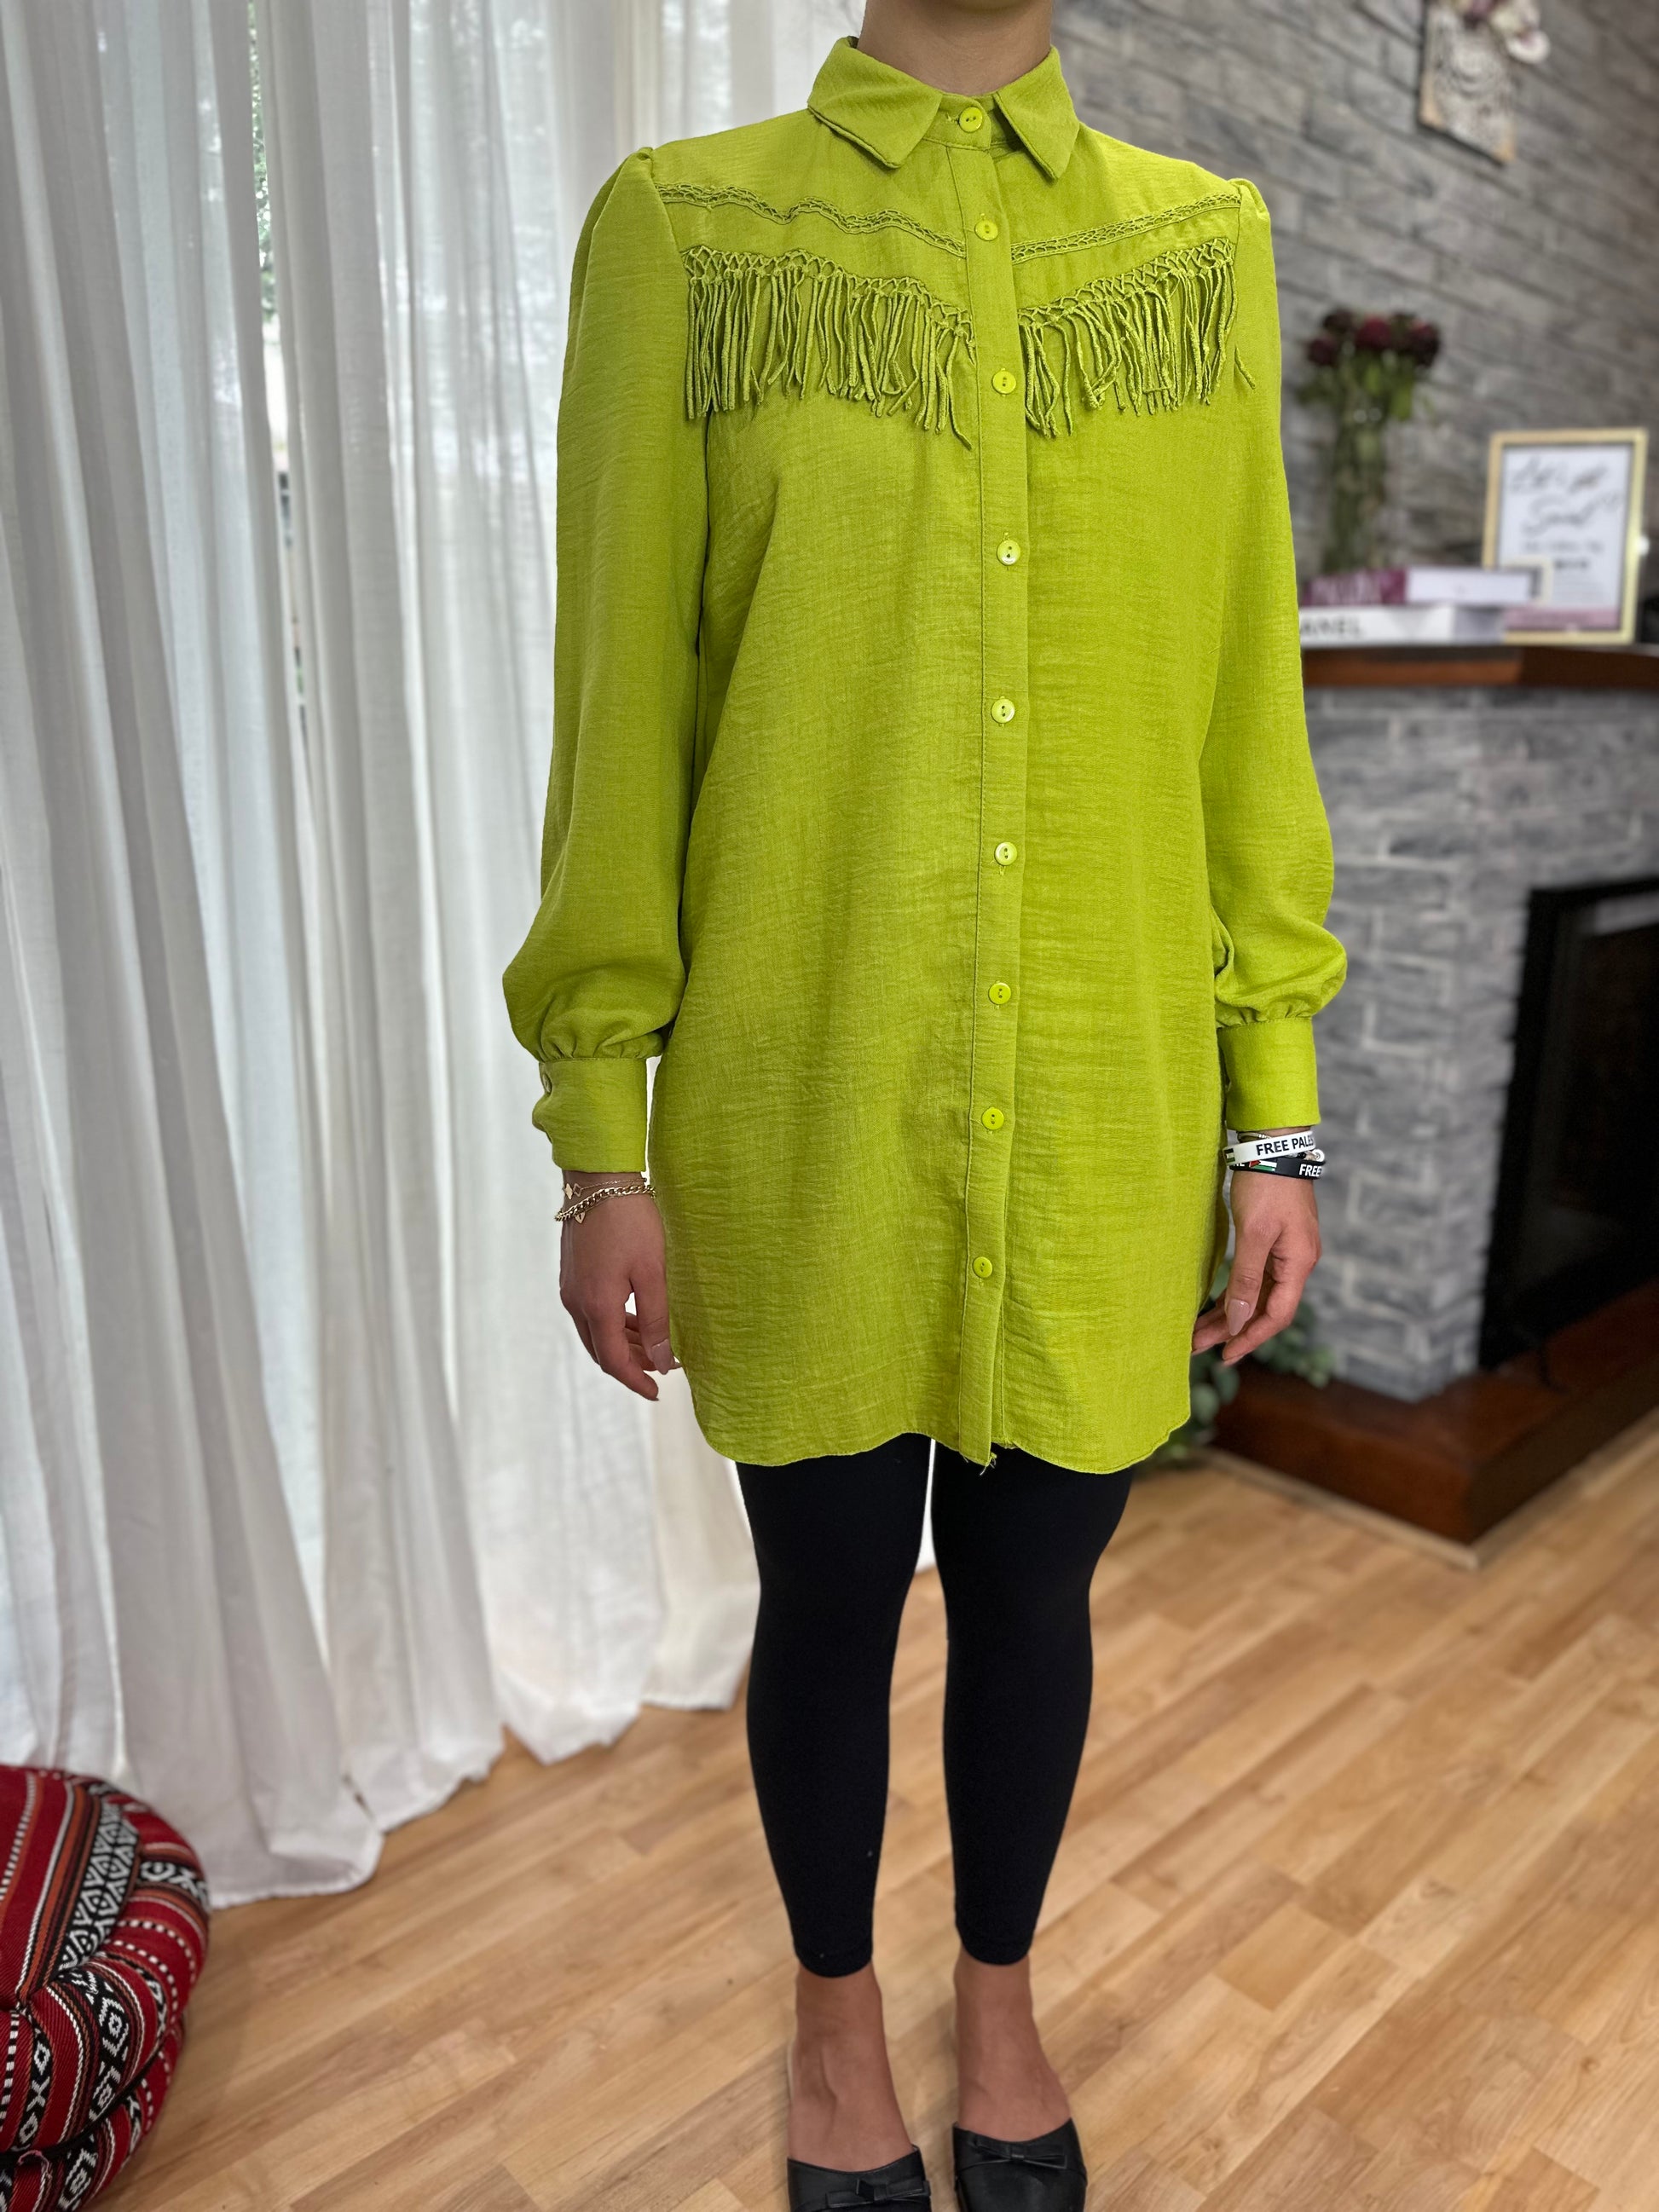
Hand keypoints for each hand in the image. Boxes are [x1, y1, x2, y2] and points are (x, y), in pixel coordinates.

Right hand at [559, 1171, 676, 1400]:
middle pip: (601, 1350)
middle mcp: (576, 1301)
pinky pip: (590, 1312)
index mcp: (596, 1305)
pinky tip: (634, 1317)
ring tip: (653, 1344)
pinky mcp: (572, 1273)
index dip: (635, 1380)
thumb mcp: (652, 1271)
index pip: (614, 1360)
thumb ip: (656, 1319)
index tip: (657, 1391)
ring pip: (595, 1331)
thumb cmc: (629, 1220)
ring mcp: (571, 1287)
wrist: (598, 1178)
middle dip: (630, 1365)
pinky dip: (613, 1323)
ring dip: (622, 1344)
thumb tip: (661, 1360)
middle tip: (660, 1368)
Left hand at [1191, 1167, 1320, 1365]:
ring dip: (1230, 1313)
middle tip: (1197, 1346)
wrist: (1273, 1144)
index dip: (1251, 1337)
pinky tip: (1215, 1305)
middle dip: (1232, 1329)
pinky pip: (1254, 1277)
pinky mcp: (1273, 1241)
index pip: (1277, 1315)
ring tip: (1199, 1331)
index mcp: (1298, 1264)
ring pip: (1257, 1294)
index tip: (1224, 1354)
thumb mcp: (1253, 1234)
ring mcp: (1286, 1252)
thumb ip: (1246, 1278)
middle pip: (1264, 1307)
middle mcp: (1296, 1263)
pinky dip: (1235, 1292)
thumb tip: (1239, 1321)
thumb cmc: (1266, 1185)